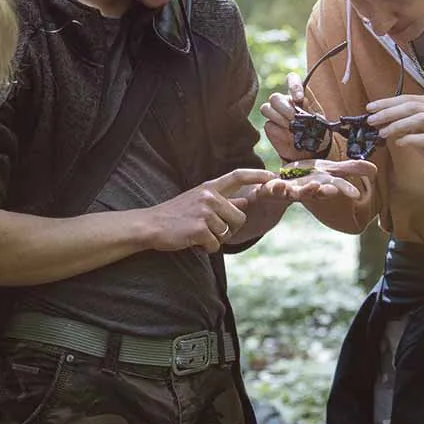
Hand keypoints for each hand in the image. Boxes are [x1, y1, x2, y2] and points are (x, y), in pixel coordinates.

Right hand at [145, 168, 274, 252]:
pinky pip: (215, 245)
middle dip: (231, 229)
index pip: (237, 176)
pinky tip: (193, 242)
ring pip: (227, 233)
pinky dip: (206, 248)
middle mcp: (209, 196)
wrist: (150, 225)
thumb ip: (222, 202)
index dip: (257, 175)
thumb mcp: (199, 202)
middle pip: (240, 217)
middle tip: (211, 231)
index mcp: (209, 187)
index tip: (272, 175)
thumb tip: (245, 203)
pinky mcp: (199, 228)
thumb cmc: (176, 215)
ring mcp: (204, 212)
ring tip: (197, 234)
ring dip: (215, 240)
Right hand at [261, 73, 326, 161]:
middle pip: (275, 97)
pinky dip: (278, 131)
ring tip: (291, 127)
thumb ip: (311, 111)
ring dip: (279, 118)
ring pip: (266, 108)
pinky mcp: (271, 127)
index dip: (293, 85)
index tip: (299, 98)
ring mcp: (276, 114)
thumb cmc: (317, 131)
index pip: (292, 79)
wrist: (312, 150)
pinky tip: (288, 136)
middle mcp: (286, 102)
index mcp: (299, 96)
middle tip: (294, 118)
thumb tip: (301, 104)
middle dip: (285, 108)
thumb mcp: (321, 120)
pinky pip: (268, 125)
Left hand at [263, 159, 377, 202]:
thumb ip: (350, 169)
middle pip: (313, 192)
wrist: (281, 185)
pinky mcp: (271, 190)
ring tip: (290, 187)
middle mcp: (306, 191)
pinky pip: (271, 189)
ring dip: (291, 191)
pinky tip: (275, 183)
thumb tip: (375, 170)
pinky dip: (272, 187)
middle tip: (324, 188)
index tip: (355, 193)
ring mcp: (288, 192)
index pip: (335, 187)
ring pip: (291, 193)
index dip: (345, 190)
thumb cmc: (308, 177)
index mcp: (321, 185)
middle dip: (318, 191)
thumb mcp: (330, 170)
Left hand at [366, 95, 423, 191]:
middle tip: (372, 120)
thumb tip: (377, 115)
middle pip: (413, 106)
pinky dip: (410, 139)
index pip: (409, 98)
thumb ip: (402, 118)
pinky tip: (399, 143)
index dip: (388, 102)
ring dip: (398, 125)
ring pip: (421, 119)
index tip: (370, 108)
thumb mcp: (416, 127)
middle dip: (389, 112)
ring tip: (382, 133)